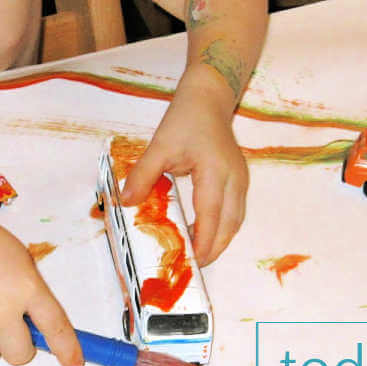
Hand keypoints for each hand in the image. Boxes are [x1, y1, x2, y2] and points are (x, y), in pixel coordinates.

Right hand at [0, 213, 83, 365]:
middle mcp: (6, 309)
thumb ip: (29, 291)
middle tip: (5, 328)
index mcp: (29, 288)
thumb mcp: (18, 259)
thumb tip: (31, 322)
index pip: (56, 327)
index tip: (74, 365)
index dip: (67, 350)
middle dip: (15, 347)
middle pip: (20, 355)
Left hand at [120, 74, 248, 265]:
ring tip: (196, 254)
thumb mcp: (159, 145)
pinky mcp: (239, 180)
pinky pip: (234, 212)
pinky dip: (221, 228)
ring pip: (235, 221)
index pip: (212, 215)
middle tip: (192, 266)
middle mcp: (234, 179)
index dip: (204, 241)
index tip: (193, 261)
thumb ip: (143, 176)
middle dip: (214, 249)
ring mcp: (240, 180)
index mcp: (215, 171)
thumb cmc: (186, 119)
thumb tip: (126, 203)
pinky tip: (203, 233)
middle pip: (230, 225)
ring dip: (219, 240)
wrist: (208, 98)